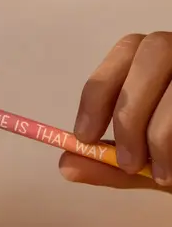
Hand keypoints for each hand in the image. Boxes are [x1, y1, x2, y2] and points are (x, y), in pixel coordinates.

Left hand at [59, 32, 171, 192]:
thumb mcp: (149, 161)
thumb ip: (110, 162)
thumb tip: (65, 166)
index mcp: (160, 56)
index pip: (124, 52)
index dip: (98, 94)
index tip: (84, 137)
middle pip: (151, 54)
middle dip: (129, 110)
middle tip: (127, 160)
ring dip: (161, 132)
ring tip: (161, 174)